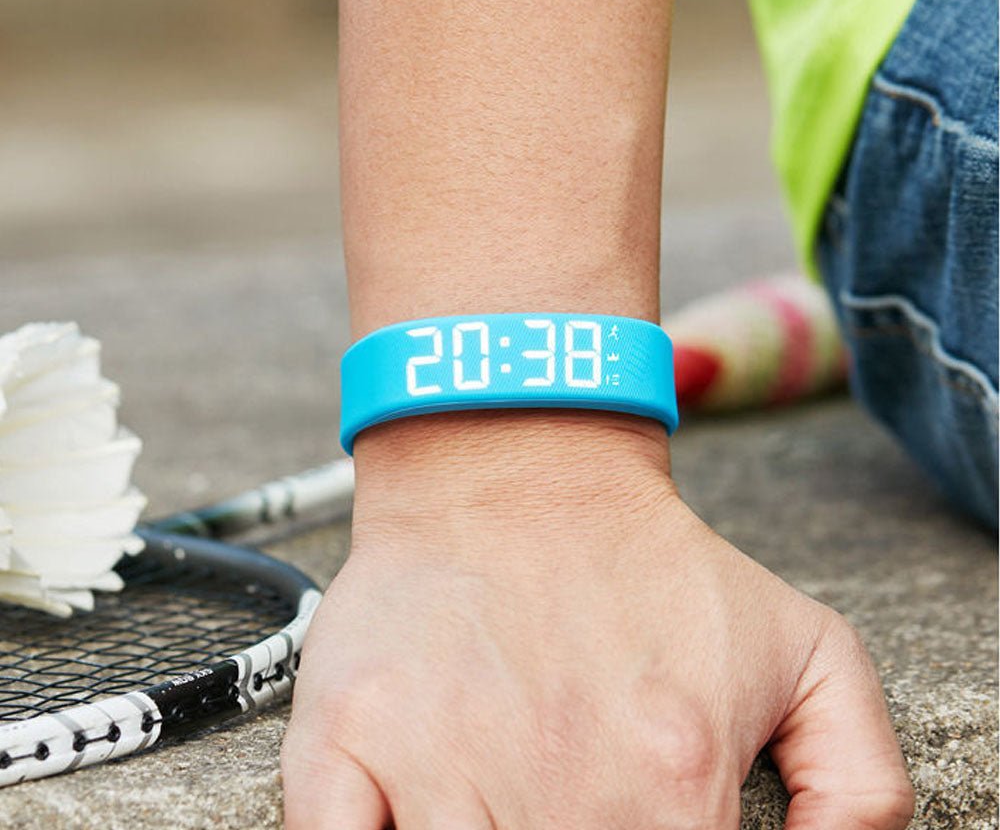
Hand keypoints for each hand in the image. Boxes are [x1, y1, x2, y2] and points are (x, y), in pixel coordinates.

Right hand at [281, 413, 912, 828]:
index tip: (642, 827)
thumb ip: (856, 779)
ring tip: (503, 799)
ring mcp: (437, 773)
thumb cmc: (643, 561)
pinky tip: (406, 820)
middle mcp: (558, 798)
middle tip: (567, 802)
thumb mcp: (806, 648)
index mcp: (674, 792)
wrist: (516, 470)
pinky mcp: (344, 744)